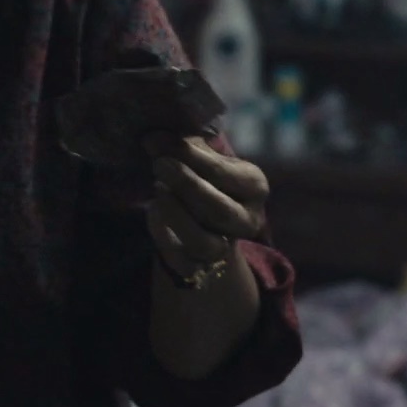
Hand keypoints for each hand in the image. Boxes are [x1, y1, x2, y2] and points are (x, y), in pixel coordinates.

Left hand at [141, 132, 270, 277]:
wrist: (204, 219)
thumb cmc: (203, 176)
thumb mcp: (198, 156)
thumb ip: (179, 147)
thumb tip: (153, 139)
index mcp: (254, 186)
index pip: (222, 173)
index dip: (189, 157)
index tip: (157, 141)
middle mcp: (248, 220)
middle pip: (218, 210)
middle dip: (186, 186)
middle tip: (159, 164)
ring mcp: (225, 247)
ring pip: (202, 241)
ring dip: (176, 215)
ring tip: (157, 189)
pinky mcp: (201, 268)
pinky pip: (181, 261)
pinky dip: (163, 239)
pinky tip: (153, 215)